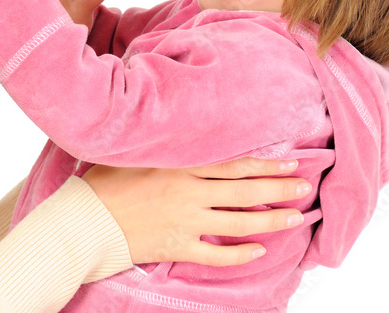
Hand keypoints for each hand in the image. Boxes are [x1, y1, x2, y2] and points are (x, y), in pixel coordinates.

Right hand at [82, 158, 309, 266]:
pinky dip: (240, 254)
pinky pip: (217, 254)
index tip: (290, 163)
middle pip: (244, 191)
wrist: (84, 220)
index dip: (264, 165)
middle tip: (303, 187)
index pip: (232, 164)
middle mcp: (188, 192)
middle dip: (278, 189)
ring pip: (238, 222)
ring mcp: (184, 221)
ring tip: (294, 218)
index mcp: (179, 166)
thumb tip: (184, 135)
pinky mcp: (177, 246)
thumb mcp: (134, 154)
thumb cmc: (103, 183)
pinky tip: (259, 251)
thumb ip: (163, 147)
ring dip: (270, 220)